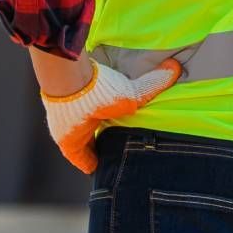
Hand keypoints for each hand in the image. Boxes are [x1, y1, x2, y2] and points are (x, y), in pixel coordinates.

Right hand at [40, 57, 180, 172]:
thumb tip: (175, 70)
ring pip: (78, 123)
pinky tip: (100, 93)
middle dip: (101, 142)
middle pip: (84, 144)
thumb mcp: (127, 99)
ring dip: (93, 120)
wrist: (64, 68)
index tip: (118, 163)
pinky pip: (75, 103)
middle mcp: (62, 131)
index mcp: (72, 144)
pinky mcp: (58, 93)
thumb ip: (151, 87)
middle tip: (121, 138)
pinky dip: (86, 101)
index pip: (88, 164)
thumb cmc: (93, 96)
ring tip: (113, 116)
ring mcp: (57, 112)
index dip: (103, 164)